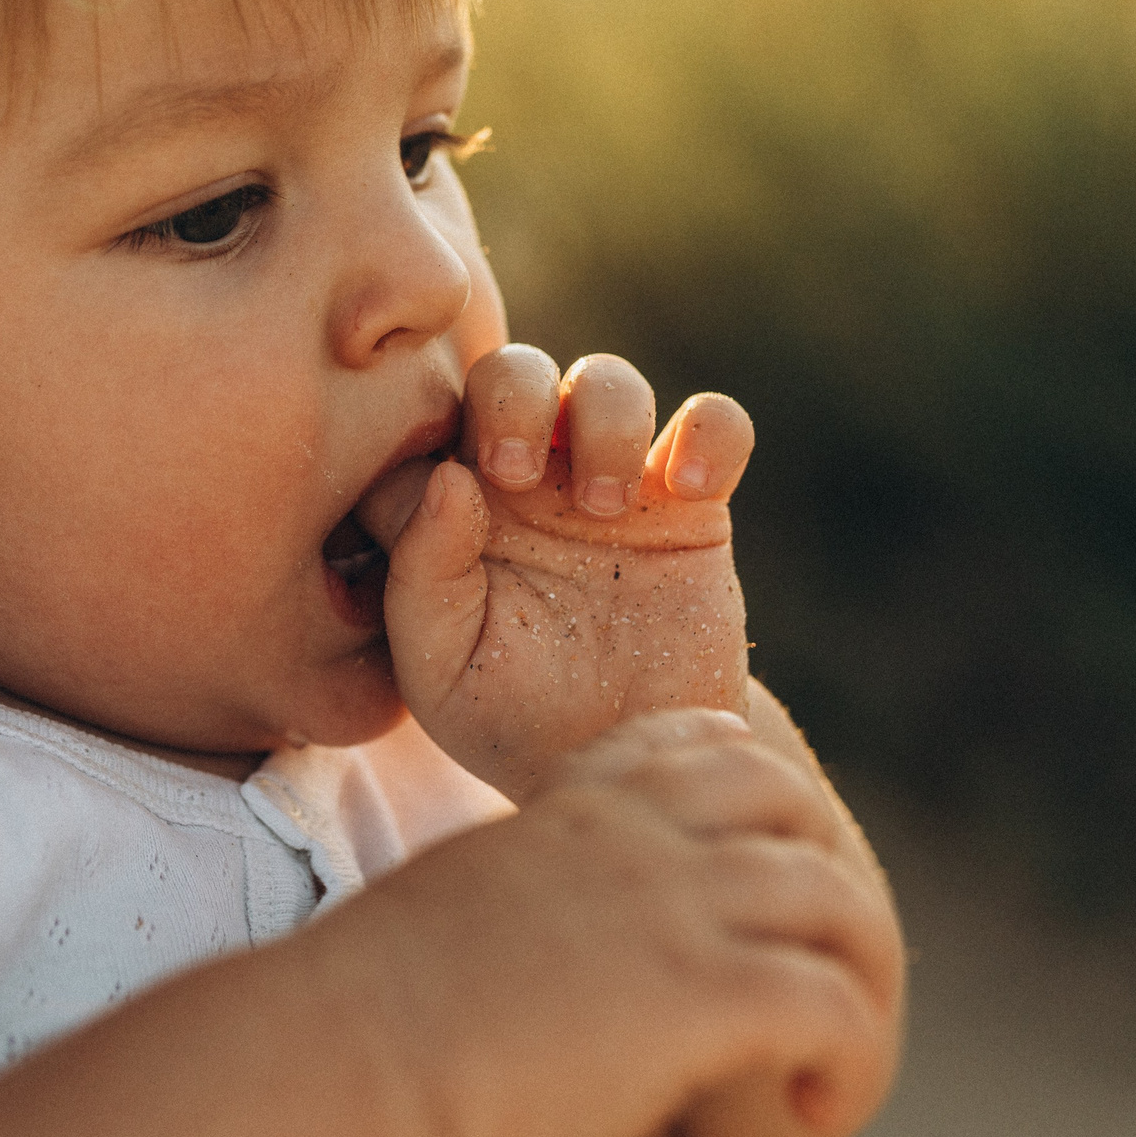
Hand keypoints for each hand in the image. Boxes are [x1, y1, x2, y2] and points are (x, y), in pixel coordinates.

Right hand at [311, 709, 900, 1136]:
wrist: (341, 1066)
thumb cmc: (355, 1017)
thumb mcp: (446, 912)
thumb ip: (502, 907)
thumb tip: (504, 957)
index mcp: (562, 814)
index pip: (688, 743)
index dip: (746, 782)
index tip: (756, 843)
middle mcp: (629, 843)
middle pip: (788, 796)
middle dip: (823, 864)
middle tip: (815, 956)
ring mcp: (671, 911)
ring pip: (835, 899)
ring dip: (855, 973)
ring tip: (830, 1048)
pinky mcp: (700, 997)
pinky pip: (833, 1005)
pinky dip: (848, 1056)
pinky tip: (810, 1105)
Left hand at [359, 346, 755, 799]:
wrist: (623, 762)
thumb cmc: (511, 720)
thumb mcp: (440, 673)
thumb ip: (420, 579)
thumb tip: (447, 476)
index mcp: (452, 512)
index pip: (420, 433)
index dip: (421, 445)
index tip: (450, 505)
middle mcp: (529, 483)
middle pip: (511, 374)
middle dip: (511, 397)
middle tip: (515, 472)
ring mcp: (612, 484)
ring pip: (607, 381)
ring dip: (603, 417)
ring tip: (604, 506)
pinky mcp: (692, 506)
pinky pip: (715, 423)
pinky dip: (712, 432)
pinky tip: (692, 488)